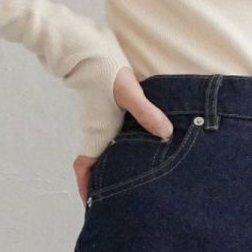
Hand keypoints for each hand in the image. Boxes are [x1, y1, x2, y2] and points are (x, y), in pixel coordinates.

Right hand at [73, 68, 174, 201]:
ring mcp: (101, 122)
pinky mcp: (107, 113)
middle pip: (97, 166)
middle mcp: (97, 131)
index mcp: (99, 132)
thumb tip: (166, 133)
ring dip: (112, 168)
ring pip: (104, 153)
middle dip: (104, 184)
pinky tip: (137, 151)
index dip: (87, 187)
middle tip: (118, 201)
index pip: (85, 166)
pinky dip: (120, 150)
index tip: (92, 205)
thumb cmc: (103, 69)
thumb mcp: (127, 91)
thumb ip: (146, 112)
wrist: (86, 46)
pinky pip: (112, 138)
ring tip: (130, 182)